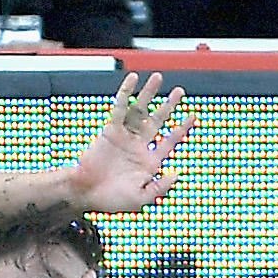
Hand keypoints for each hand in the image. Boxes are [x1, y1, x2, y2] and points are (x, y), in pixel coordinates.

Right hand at [72, 71, 191, 212]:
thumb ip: (160, 188)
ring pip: (139, 110)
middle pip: (157, 120)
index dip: (182, 128)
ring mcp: (124, 137)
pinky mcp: (109, 131)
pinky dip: (126, 94)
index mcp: (149, 162)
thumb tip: (176, 173)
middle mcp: (138, 146)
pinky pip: (120, 109)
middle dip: (169, 106)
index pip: (169, 141)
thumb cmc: (111, 200)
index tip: (193, 115)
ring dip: (149, 94)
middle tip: (179, 91)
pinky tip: (132, 80)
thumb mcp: (141, 199)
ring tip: (157, 78)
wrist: (84, 193)